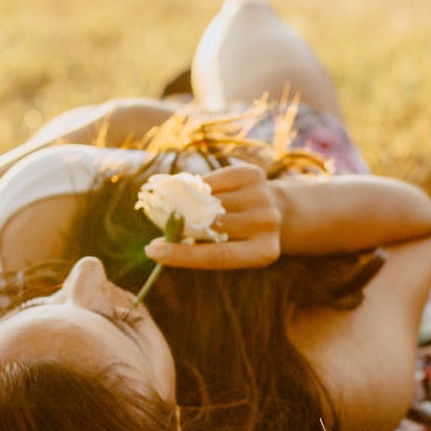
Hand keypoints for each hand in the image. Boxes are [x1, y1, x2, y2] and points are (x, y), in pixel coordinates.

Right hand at [143, 163, 283, 268]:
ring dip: (192, 202)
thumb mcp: (228, 246)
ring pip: (212, 199)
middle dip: (182, 222)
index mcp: (263, 252)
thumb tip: (158, 245)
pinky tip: (198, 188)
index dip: (184, 254)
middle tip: (160, 220)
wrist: (278, 208)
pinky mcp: (255, 175)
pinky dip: (202, 184)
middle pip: (214, 224)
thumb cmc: (241, 234)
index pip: (218, 256)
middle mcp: (267, 224)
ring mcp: (264, 198)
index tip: (152, 250)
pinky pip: (216, 178)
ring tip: (179, 204)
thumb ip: (201, 245)